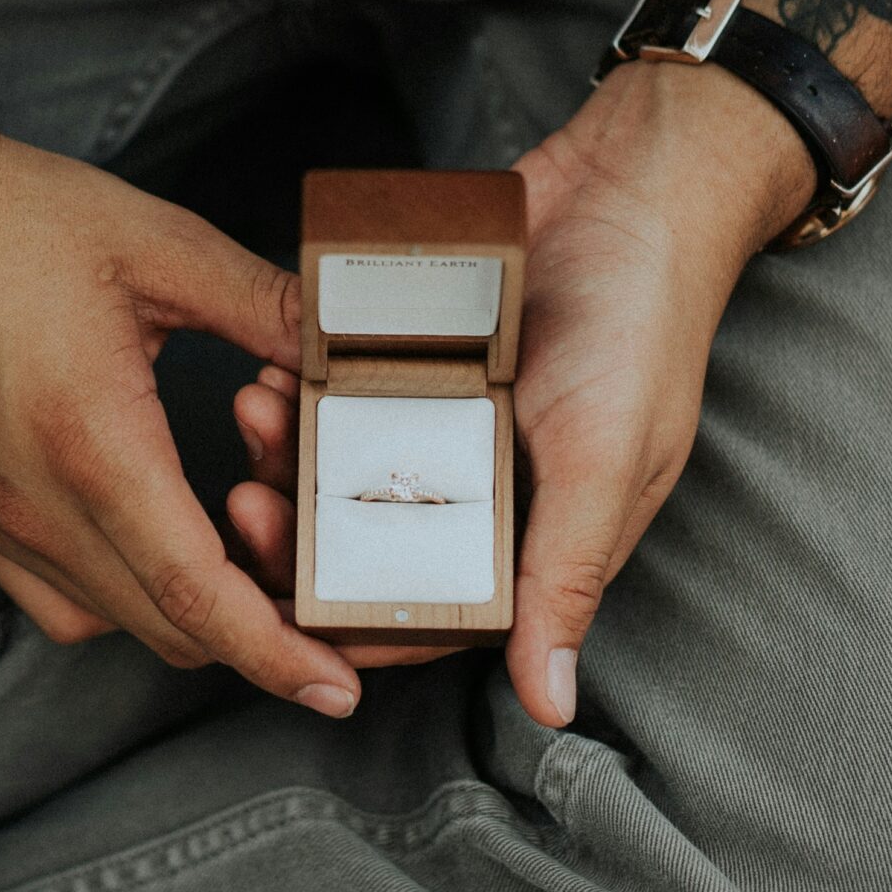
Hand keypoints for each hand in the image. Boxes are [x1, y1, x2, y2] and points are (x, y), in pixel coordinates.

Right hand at [0, 98, 364, 717]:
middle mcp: (35, 506)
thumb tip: (350, 341)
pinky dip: (132, 595)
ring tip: (254, 530)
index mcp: (92, 444)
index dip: (279, 654)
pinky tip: (167, 533)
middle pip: (173, 629)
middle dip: (264, 631)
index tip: (341, 692)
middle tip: (333, 596)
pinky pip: (64, 600)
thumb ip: (267, 305)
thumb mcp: (161, 245)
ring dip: (198, 605)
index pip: (199, 594)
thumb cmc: (7, 215)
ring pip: (121, 621)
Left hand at [223, 59, 814, 725]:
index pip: (423, 614)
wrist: (637, 184)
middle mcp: (478, 489)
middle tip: (245, 500)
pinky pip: (344, 386)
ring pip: (340, 465)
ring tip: (254, 407)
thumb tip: (550, 707)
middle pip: (364, 545)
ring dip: (288, 450)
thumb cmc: (645, 326)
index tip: (281, 602)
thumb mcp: (608, 463)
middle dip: (296, 532)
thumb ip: (566, 578)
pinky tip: (274, 363)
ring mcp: (442, 420)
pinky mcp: (417, 355)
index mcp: (527, 537)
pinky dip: (306, 381)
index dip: (350, 622)